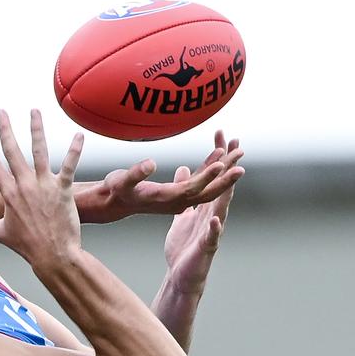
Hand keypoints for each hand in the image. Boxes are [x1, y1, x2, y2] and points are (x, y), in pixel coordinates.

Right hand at [0, 109, 83, 266]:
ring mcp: (44, 186)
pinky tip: (78, 135)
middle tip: (1, 112)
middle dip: (5, 129)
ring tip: (34, 112)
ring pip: (39, 151)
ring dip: (36, 129)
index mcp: (8, 195)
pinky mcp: (63, 189)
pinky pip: (69, 165)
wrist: (53, 255)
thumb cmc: (28, 246)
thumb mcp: (1, 233)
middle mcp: (24, 186)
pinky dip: (74, 150)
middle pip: (12, 151)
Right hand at [75, 131, 244, 223]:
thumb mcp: (120, 181)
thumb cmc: (115, 190)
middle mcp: (176, 202)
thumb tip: (151, 163)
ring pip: (206, 186)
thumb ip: (135, 173)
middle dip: (225, 176)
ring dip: (223, 171)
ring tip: (237, 153)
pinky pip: (198, 182)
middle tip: (241, 160)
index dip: (206, 176)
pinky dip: (209, 169)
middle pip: (207, 191)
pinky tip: (217, 156)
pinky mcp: (178, 193)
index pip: (192, 189)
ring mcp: (179, 199)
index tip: (220, 163)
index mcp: (165, 199)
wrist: (113, 202)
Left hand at [162, 155, 237, 293]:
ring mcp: (211, 231)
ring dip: (229, 191)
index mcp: (204, 206)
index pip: (214, 178)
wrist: (181, 274)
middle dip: (231, 167)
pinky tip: (215, 218)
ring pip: (222, 207)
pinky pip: (211, 236)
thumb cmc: (183, 245)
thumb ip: (184, 193)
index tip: (222, 135)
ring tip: (238, 173)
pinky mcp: (206, 247)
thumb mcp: (180, 213)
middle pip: (223, 187)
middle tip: (238, 144)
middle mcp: (212, 215)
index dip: (218, 158)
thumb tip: (184, 170)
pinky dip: (214, 228)